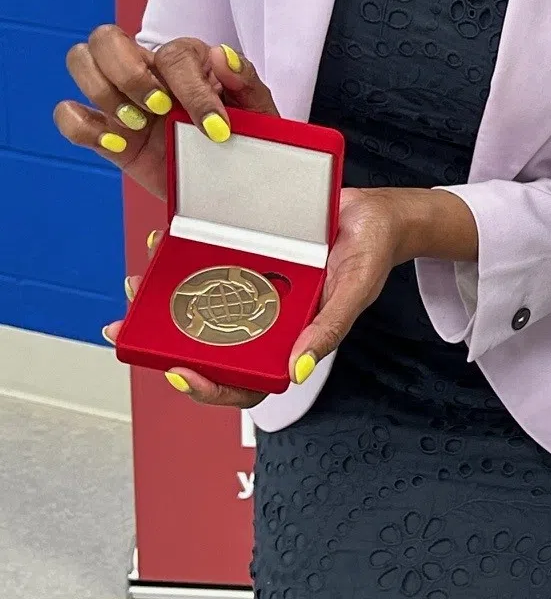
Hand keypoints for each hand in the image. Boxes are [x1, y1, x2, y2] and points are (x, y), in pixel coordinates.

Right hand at [55, 28, 277, 198]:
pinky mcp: (105, 133)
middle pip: (106, 39)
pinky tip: (117, 144)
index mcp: (187, 61)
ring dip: (104, 93)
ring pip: (81, 62)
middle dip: (129, 75)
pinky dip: (82, 126)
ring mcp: (121, 100)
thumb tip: (222, 56)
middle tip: (160, 110)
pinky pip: (68, 114)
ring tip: (138, 125)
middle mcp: (147, 72)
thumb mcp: (258, 112)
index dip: (192, 90)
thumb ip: (247, 81)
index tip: (215, 128)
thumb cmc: (245, 140)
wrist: (232, 186)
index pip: (174, 54)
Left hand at [102, 184, 476, 408]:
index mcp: (290, 339)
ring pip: (202, 307)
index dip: (210, 387)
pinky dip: (182, 258)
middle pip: (210, 347)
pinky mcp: (247, 257)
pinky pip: (209, 264)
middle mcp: (266, 319)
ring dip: (162, 302)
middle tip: (127, 329)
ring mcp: (253, 289)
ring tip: (136, 287)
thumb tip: (296, 371)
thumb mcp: (355, 290)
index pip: (245, 380)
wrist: (376, 211)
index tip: (181, 374)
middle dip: (164, 344)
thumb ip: (329, 329)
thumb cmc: (371, 254)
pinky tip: (164, 243)